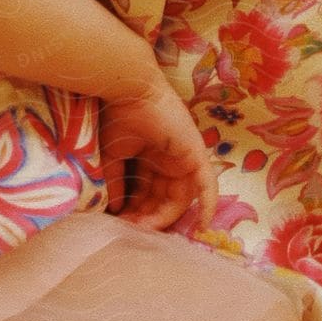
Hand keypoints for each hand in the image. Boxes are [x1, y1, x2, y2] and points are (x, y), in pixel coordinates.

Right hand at [99, 76, 218, 231]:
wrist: (127, 91)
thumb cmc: (118, 117)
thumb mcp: (113, 156)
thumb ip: (115, 183)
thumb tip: (115, 209)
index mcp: (152, 159)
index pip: (147, 193)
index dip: (135, 210)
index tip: (120, 223)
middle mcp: (170, 161)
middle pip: (163, 198)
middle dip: (147, 216)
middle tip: (130, 229)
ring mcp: (185, 158)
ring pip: (180, 197)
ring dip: (164, 216)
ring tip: (144, 228)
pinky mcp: (196, 154)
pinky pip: (207, 185)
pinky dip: (208, 205)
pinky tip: (203, 226)